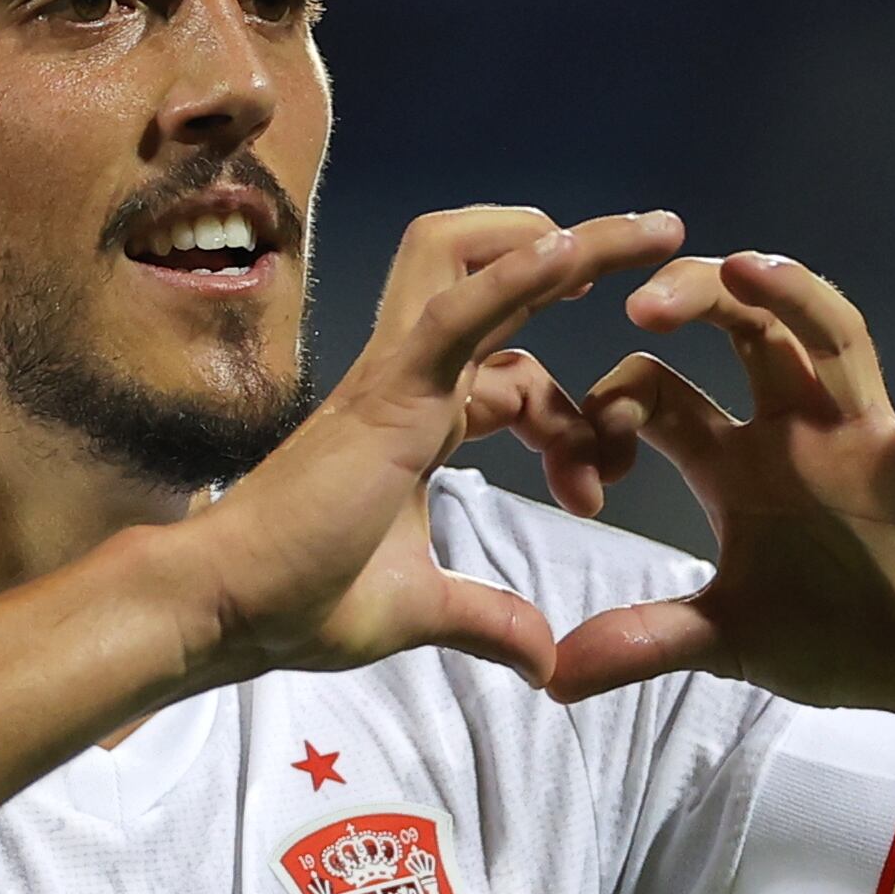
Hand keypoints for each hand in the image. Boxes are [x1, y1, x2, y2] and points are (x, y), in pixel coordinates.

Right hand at [178, 206, 683, 685]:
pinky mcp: (386, 391)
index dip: (573, 422)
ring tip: (644, 232)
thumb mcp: (422, 611)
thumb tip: (545, 660)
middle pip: (498, 280)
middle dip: (585, 256)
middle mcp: (409, 379)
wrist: (226, 611)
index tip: (599, 495)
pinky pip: (453, 311)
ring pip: (472, 259)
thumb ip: (485, 620)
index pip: (516, 376)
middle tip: (668, 247)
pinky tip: (571, 252)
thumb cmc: (298, 605)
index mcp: (417, 419)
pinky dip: (511, 276)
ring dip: (563, 239)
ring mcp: (395, 375)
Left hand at [549, 251, 894, 724]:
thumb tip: (552, 679)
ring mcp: (871, 438)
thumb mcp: (730, 642)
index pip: (658, 390)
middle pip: (744, 325)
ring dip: (797, 298)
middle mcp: (797, 427)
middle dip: (695, 298)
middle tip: (639, 306)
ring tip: (752, 268)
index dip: (610, 410)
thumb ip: (647, 643)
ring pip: (834, 339)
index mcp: (735, 460)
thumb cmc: (842, 637)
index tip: (582, 482)